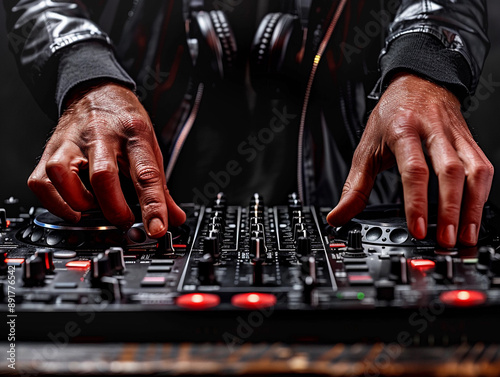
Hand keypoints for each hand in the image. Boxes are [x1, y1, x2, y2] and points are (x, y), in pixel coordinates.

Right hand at [28, 82, 185, 236]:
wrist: (97, 91)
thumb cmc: (125, 123)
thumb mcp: (150, 147)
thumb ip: (161, 186)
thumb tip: (175, 218)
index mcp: (134, 135)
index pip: (146, 174)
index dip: (153, 206)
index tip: (157, 228)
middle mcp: (101, 135)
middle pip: (103, 175)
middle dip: (114, 207)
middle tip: (124, 220)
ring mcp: (71, 142)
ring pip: (63, 175)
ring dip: (80, 202)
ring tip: (94, 208)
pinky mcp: (50, 149)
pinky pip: (41, 181)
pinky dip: (55, 202)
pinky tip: (71, 206)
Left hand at [327, 73, 492, 247]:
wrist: (418, 83)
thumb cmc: (391, 116)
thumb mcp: (366, 148)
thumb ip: (354, 187)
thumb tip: (338, 216)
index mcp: (402, 131)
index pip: (413, 168)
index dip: (416, 200)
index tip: (417, 228)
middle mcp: (432, 131)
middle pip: (449, 171)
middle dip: (450, 209)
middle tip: (444, 239)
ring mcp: (454, 136)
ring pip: (473, 170)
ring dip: (472, 206)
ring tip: (464, 234)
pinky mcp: (469, 141)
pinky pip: (483, 167)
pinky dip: (482, 193)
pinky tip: (475, 214)